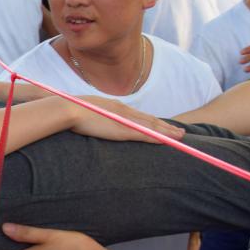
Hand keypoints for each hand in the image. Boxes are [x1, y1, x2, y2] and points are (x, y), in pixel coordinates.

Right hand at [69, 97, 184, 142]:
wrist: (69, 109)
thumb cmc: (71, 111)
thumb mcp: (85, 112)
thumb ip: (93, 116)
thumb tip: (89, 121)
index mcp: (115, 108)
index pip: (138, 116)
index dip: (153, 121)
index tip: (163, 125)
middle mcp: (124, 111)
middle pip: (149, 120)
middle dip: (165, 126)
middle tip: (180, 132)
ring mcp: (124, 120)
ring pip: (151, 127)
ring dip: (167, 132)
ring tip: (180, 136)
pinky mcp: (123, 130)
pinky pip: (145, 134)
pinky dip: (157, 137)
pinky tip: (167, 141)